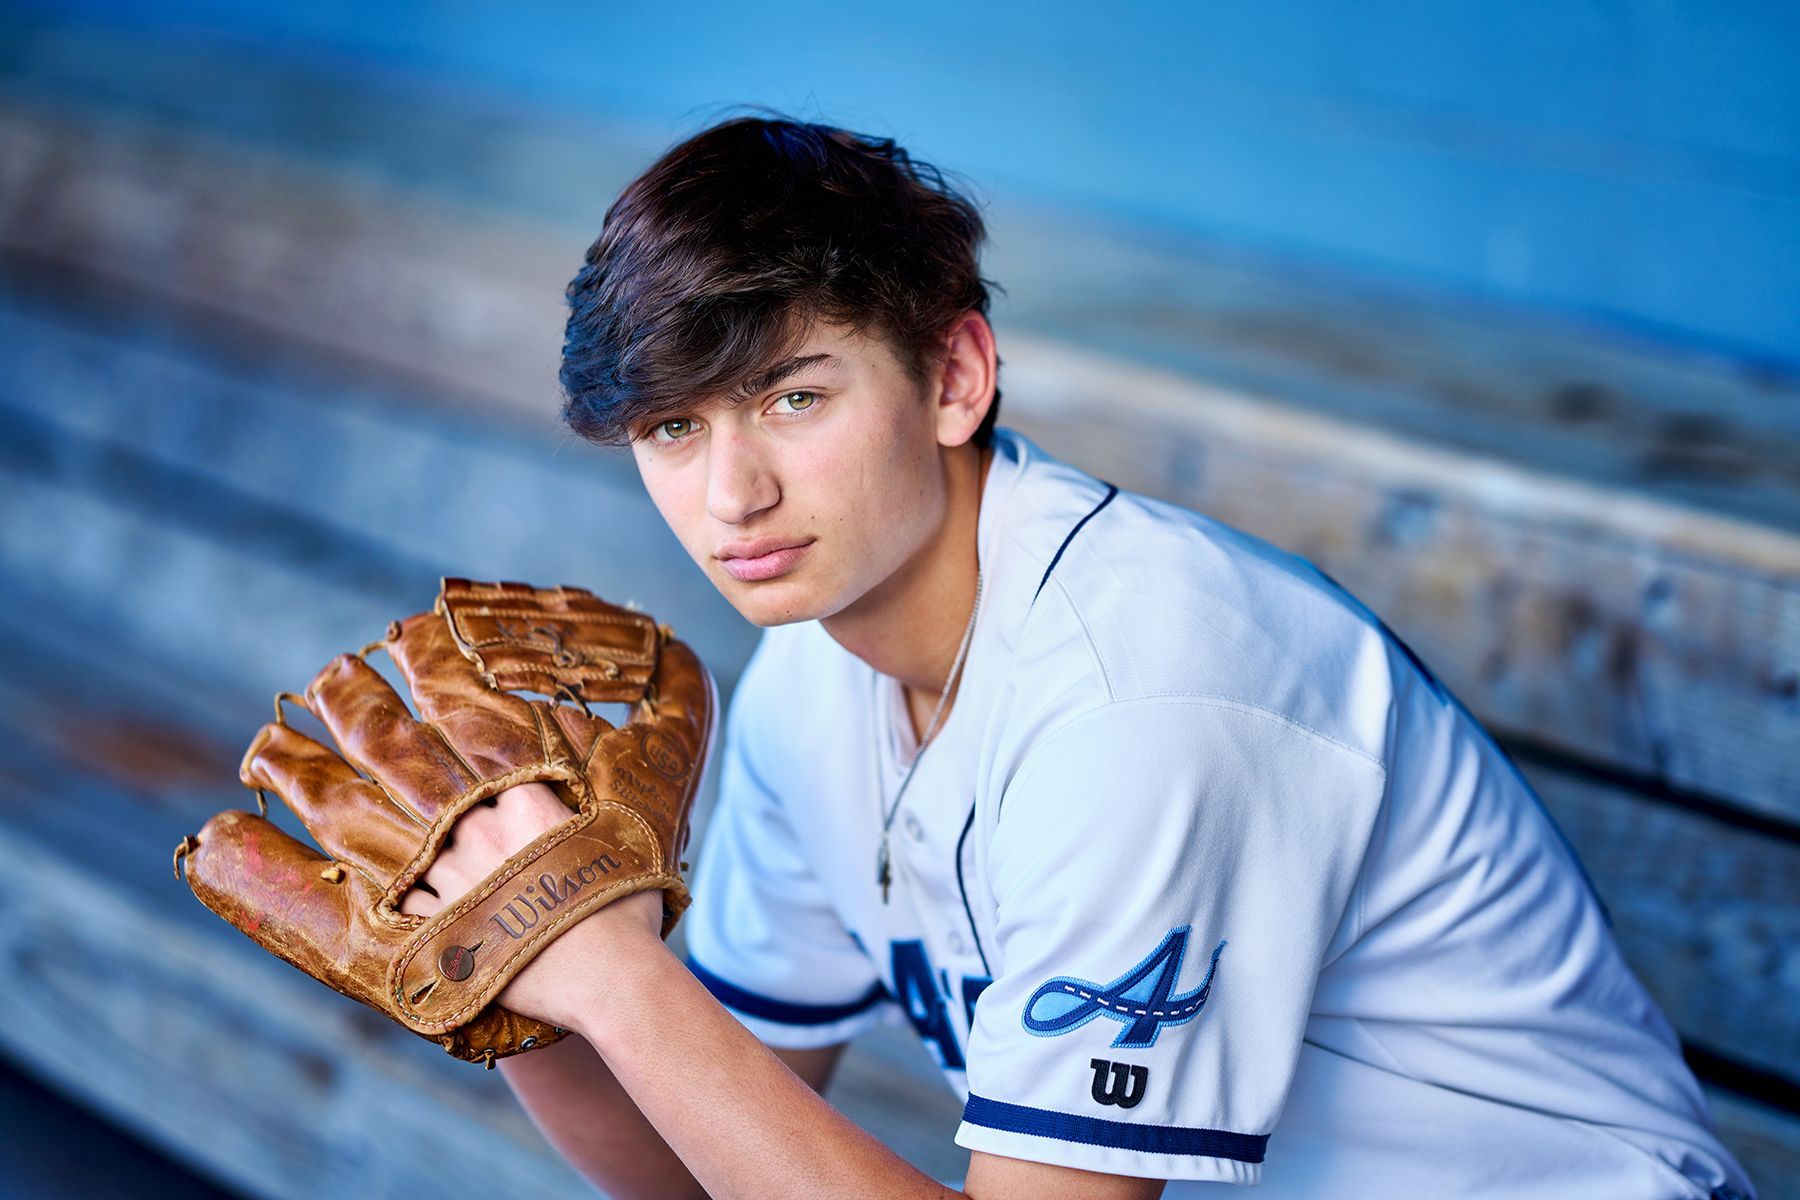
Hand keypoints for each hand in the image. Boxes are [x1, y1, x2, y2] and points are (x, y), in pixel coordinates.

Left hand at [398, 782, 664, 1031]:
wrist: (608, 978)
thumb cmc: (625, 914)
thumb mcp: (625, 849)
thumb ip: (601, 821)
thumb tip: (601, 811)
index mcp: (528, 808)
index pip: (505, 785)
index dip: (514, 806)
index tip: (522, 821)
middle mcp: (483, 833)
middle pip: (464, 818)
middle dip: (480, 836)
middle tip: (500, 860)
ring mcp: (456, 877)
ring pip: (434, 859)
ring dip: (453, 871)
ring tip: (476, 891)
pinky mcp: (439, 923)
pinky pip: (413, 901)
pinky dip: (427, 905)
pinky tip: (448, 914)